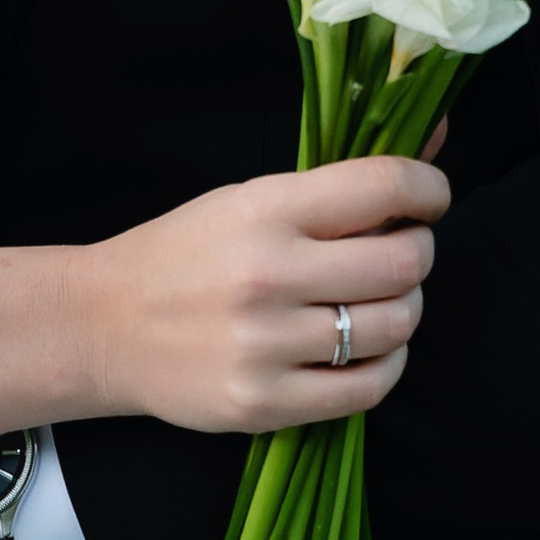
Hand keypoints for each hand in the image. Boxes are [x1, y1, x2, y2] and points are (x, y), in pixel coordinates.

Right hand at [75, 154, 446, 438]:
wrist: (103, 325)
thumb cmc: (184, 253)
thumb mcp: (247, 199)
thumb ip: (337, 181)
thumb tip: (435, 135)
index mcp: (263, 209)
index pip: (383, 187)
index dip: (428, 189)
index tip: (430, 198)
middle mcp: (267, 275)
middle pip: (402, 263)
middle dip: (418, 252)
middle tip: (402, 251)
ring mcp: (264, 345)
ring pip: (393, 326)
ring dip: (404, 309)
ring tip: (378, 300)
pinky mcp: (264, 403)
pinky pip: (367, 388)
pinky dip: (386, 365)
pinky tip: (367, 348)